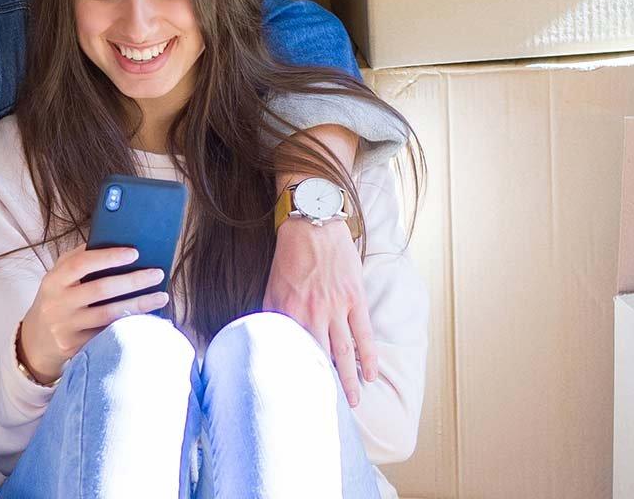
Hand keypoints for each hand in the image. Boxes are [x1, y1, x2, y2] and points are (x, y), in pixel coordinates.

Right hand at [19, 247, 167, 385]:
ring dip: (139, 305)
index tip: (134, 253)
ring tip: (161, 296)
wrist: (36, 340)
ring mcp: (68, 328)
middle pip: (101, 289)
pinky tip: (148, 318)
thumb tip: (112, 241)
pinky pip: (109, 334)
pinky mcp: (77, 347)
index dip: (109, 257)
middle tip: (157, 273)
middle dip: (133, 281)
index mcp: (54, 281)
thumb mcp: (57, 277)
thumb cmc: (55, 300)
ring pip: (109, 315)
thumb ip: (78, 259)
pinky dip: (130, 325)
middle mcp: (59, 304)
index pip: (81, 264)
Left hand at [266, 215, 388, 404]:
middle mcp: (312, 314)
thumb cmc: (289, 254)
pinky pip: (364, 333)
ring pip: (343, 352)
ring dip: (348, 380)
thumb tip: (262, 336)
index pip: (292, 353)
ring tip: (353, 403)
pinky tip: (370, 374)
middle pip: (319, 359)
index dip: (296, 378)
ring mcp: (336, 307)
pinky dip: (368, 356)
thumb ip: (269, 312)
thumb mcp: (271, 284)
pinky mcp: (354, 298)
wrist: (312, 221)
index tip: (298, 400)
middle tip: (328, 413)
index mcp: (288, 311)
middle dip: (324, 388)